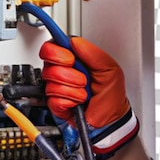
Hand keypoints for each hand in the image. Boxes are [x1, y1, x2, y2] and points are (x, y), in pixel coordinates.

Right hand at [40, 37, 138, 158]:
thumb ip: (92, 52)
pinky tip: (78, 102)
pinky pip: (55, 100)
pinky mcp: (55, 104)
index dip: (57, 53)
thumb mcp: (109, 68)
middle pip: (48, 66)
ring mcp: (57, 88)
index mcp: (72, 59)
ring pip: (52, 84)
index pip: (50, 47)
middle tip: (82, 80)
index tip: (70, 59)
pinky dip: (71, 102)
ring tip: (84, 93)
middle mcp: (61, 72)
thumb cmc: (110, 94)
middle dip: (69, 74)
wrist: (110, 118)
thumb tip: (73, 41)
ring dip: (74, 90)